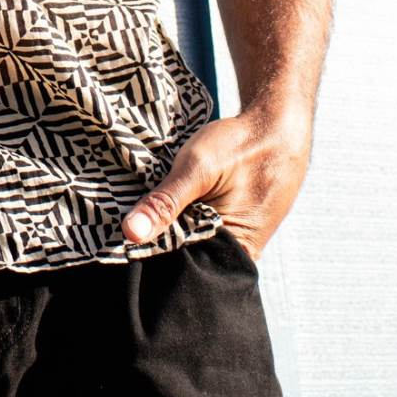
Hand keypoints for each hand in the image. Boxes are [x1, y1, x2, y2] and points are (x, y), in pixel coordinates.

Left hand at [121, 103, 312, 259]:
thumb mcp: (197, 169)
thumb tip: (130, 234)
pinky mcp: (230, 221)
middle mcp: (237, 253)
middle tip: (129, 218)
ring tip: (149, 206)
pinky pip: (199, 226)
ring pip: (190, 240)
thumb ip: (165, 202)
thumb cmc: (242, 147)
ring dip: (169, 225)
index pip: (181, 270)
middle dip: (158, 240)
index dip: (149, 256)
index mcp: (235, 253)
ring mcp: (234, 236)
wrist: (275, 125)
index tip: (120, 241)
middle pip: (185, 257)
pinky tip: (168, 198)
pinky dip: (182, 214)